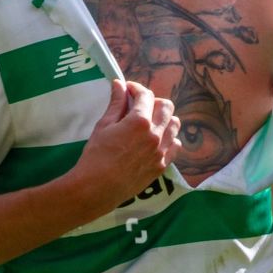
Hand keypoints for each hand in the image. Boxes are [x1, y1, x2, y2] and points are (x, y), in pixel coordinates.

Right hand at [68, 78, 180, 217]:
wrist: (97, 187)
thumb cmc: (96, 156)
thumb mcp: (104, 126)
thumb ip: (115, 104)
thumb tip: (119, 85)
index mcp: (139, 121)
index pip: (145, 95)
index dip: (136, 88)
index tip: (128, 90)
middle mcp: (155, 134)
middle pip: (166, 106)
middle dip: (153, 101)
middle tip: (139, 107)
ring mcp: (161, 151)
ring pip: (175, 125)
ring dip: (164, 119)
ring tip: (150, 123)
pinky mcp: (161, 165)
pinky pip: (176, 146)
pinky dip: (169, 139)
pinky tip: (156, 141)